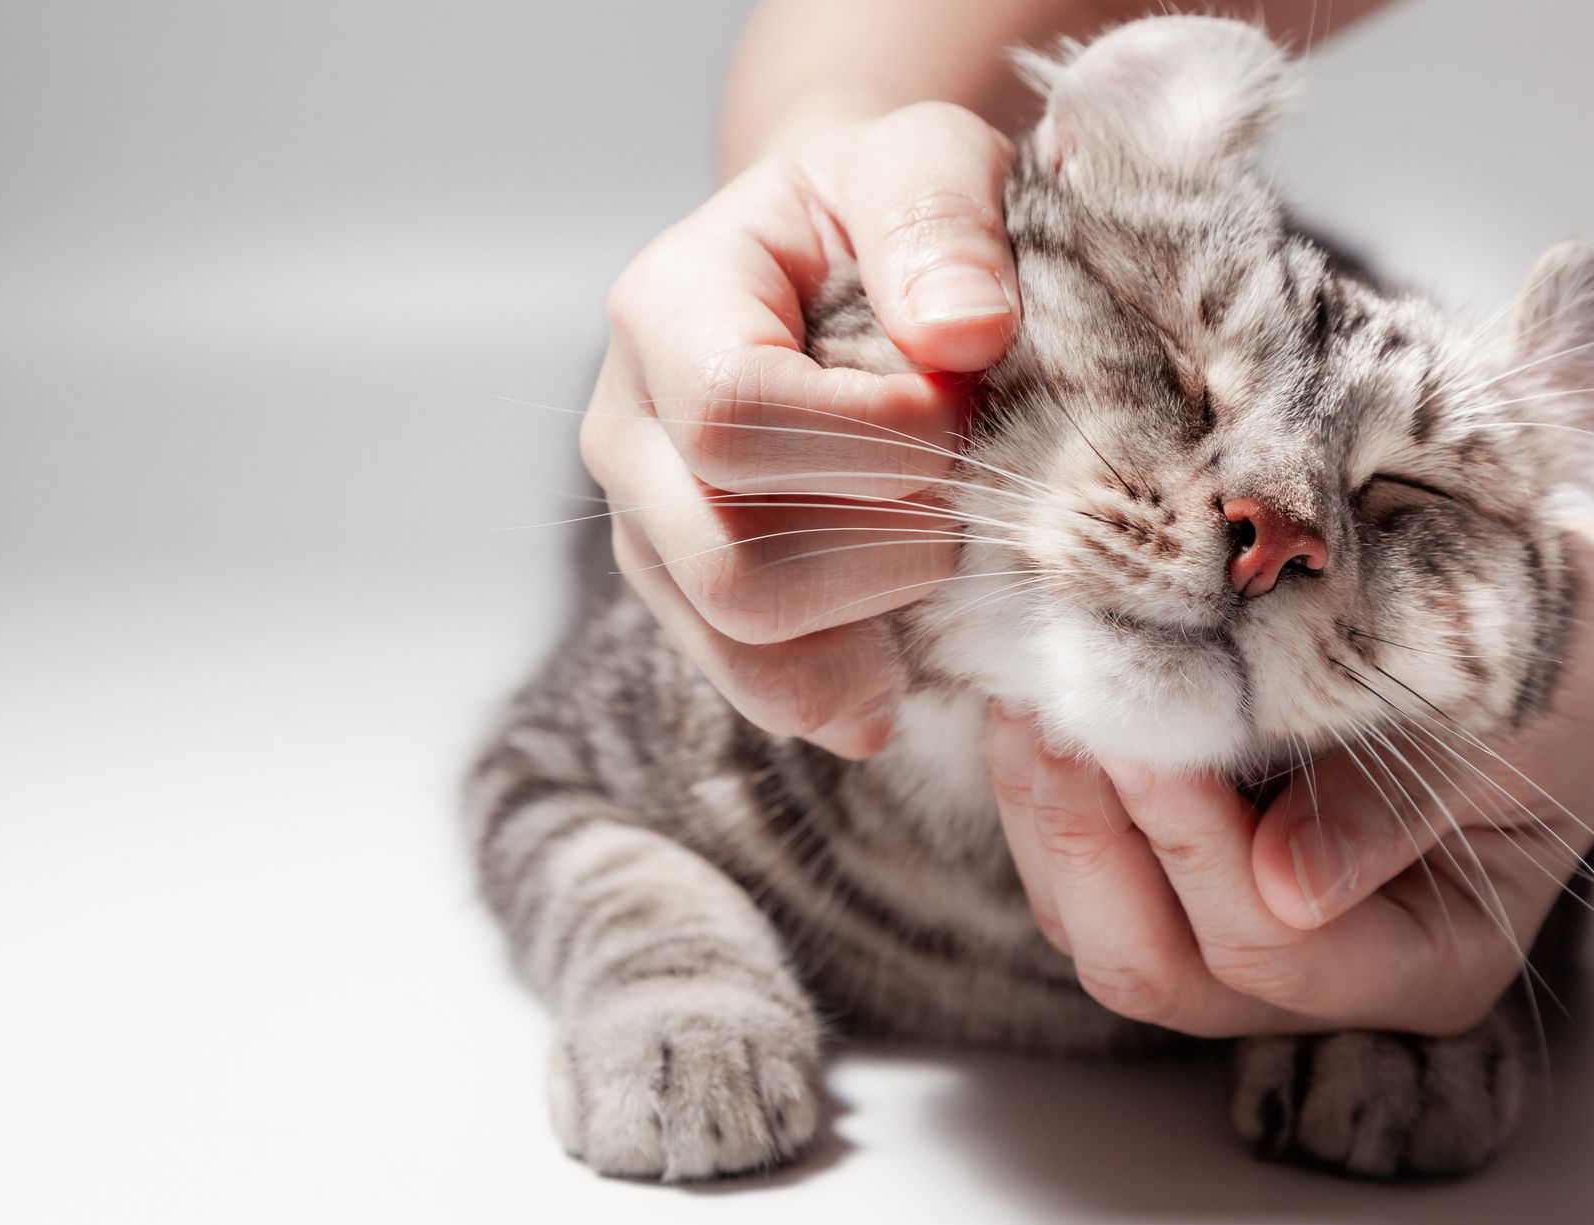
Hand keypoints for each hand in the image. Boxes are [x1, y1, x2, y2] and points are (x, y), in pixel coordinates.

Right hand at [579, 103, 1019, 757]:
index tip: (960, 412)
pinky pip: (755, 683)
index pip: (733, 416)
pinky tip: (901, 677)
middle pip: (729, 562)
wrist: (826, 262)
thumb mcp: (919, 161)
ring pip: (740, 639)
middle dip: (883, 552)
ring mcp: (648, 525)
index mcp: (665, 308)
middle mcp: (627, 430)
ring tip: (943, 558)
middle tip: (965, 495)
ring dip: (871, 622)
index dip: (870, 441)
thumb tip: (966, 335)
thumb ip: (940, 219)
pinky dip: (841, 694)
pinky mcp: (687, 593)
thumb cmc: (875, 213)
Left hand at [987, 531, 1593, 1037]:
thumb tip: (1285, 886)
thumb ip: (1392, 806)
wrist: (1550, 643)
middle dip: (1086, 837)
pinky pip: (1080, 876)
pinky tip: (1028, 708)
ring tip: (1023, 696)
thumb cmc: (1546, 675)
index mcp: (1427, 967)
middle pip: (1155, 969)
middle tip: (1051, 712)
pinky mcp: (1179, 885)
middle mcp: (1319, 985)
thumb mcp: (1500, 729)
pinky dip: (1042, 797)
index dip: (1191, 846)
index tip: (1139, 734)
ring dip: (1044, 814)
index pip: (1274, 948)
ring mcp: (1237, 942)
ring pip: (1094, 930)